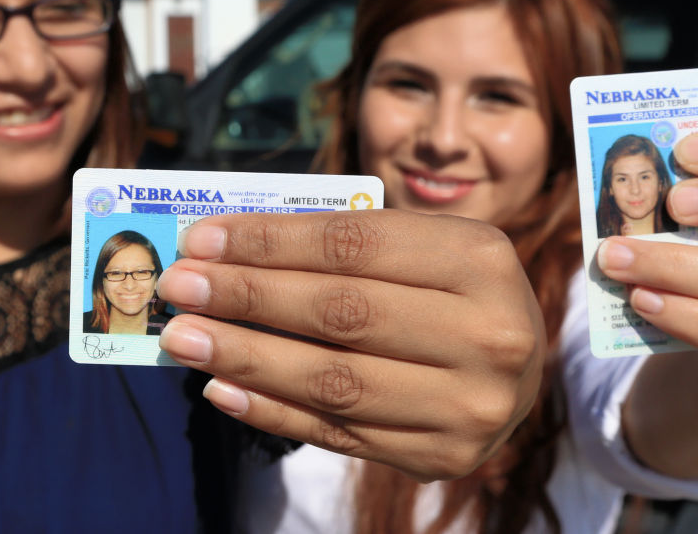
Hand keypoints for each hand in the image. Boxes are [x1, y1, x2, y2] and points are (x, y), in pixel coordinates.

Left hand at [156, 209, 544, 480]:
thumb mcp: (421, 243)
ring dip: (245, 358)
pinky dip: (272, 411)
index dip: (269, 241)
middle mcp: (489, 335)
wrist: (519, 367)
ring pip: (334, 381)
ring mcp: (469, 406)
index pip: (353, 244)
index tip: (201, 239)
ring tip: (185, 339)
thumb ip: (342, 245)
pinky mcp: (443, 457)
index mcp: (481, 259)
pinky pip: (340, 434)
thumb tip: (226, 251)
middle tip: (179, 287)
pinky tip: (222, 388)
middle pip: (341, 312)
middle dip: (246, 296)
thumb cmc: (452, 289)